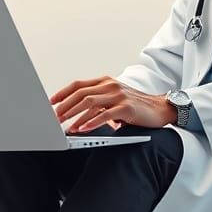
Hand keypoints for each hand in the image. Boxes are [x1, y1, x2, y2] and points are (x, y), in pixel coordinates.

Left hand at [50, 76, 176, 133]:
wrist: (160, 108)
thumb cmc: (136, 105)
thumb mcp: (114, 98)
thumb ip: (98, 102)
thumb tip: (76, 113)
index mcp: (105, 82)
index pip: (78, 85)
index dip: (62, 93)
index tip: (50, 103)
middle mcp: (110, 85)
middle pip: (80, 94)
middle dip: (64, 107)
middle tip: (54, 119)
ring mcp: (119, 95)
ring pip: (90, 103)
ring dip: (75, 115)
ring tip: (65, 126)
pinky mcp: (127, 107)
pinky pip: (105, 115)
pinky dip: (92, 122)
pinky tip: (83, 129)